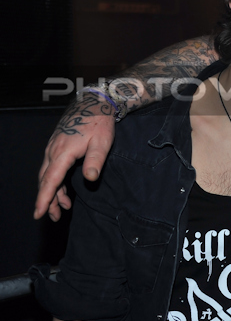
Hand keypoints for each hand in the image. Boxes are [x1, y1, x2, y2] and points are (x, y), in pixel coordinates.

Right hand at [35, 94, 116, 220]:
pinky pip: (51, 169)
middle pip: (45, 181)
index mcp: (63, 152)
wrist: (93, 104)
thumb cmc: (99, 123)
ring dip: (52, 193)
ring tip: (61, 209)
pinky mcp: (56, 147)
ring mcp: (53, 149)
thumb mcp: (102, 142)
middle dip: (47, 200)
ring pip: (47, 175)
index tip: (39, 213)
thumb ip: (95, 160)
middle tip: (53, 217)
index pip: (50, 180)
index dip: (44, 198)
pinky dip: (55, 182)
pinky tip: (64, 191)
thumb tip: (90, 179)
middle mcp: (53, 151)